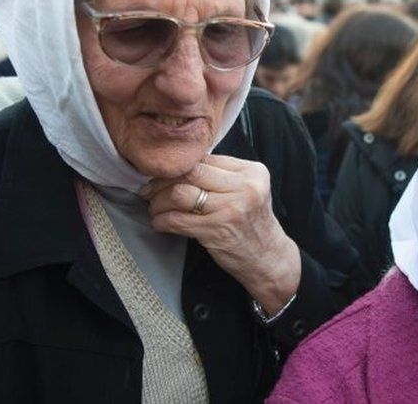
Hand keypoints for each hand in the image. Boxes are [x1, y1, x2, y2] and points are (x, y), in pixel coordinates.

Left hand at [140, 155, 300, 314]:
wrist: (268, 258)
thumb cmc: (251, 223)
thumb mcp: (248, 190)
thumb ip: (221, 175)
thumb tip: (179, 165)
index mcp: (252, 172)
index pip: (205, 159)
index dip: (178, 166)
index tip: (162, 174)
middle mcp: (244, 187)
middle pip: (190, 173)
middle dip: (162, 181)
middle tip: (148, 190)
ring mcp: (231, 209)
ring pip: (179, 194)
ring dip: (158, 202)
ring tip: (154, 208)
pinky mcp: (216, 231)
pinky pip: (177, 220)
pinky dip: (161, 220)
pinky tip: (159, 223)